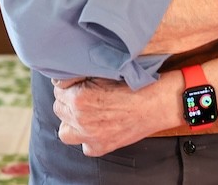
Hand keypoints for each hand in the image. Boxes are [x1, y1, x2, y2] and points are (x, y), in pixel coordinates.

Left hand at [53, 78, 167, 155]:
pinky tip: (98, 126)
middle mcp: (81, 119)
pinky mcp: (101, 147)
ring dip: (72, 121)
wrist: (159, 102)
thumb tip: (68, 73)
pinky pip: (83, 145)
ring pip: (65, 130)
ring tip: (85, 112)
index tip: (78, 79)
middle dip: (69, 99)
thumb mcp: (107, 69)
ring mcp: (90, 136)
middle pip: (59, 106)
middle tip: (85, 93)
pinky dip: (88, 137)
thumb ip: (83, 73)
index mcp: (80, 97)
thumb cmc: (138, 83)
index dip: (69, 81)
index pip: (58, 86)